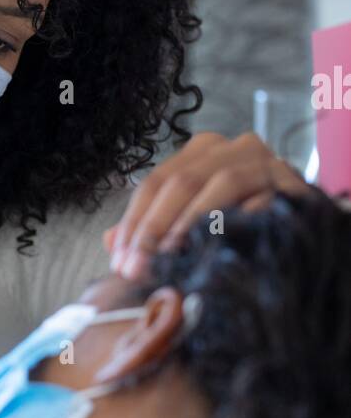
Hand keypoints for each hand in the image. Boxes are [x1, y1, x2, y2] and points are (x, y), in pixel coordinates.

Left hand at [104, 132, 306, 279]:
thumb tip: (110, 242)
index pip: (155, 183)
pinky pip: (261, 200)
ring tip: (168, 259)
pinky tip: (218, 247)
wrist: (306, 227)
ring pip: (218, 184)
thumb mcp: (193, 223)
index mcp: (202, 153)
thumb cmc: (246, 224)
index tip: (119, 262)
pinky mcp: (292, 182)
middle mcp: (231, 148)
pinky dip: (237, 223)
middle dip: (152, 229)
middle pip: (179, 182)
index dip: (133, 223)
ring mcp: (264, 161)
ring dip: (188, 225)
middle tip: (135, 269)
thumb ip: (153, 229)